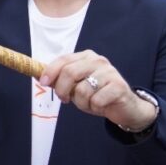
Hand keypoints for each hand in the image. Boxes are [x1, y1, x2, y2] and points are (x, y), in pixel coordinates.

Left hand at [40, 50, 156, 131]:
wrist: (125, 107)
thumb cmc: (97, 95)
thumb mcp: (77, 86)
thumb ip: (62, 80)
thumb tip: (40, 76)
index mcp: (87, 57)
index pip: (64, 60)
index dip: (51, 71)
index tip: (43, 82)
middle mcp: (98, 61)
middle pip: (70, 73)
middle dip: (62, 89)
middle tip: (64, 99)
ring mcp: (109, 72)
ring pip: (82, 90)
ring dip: (81, 103)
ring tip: (88, 103)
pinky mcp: (118, 86)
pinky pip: (96, 100)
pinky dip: (94, 107)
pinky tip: (101, 105)